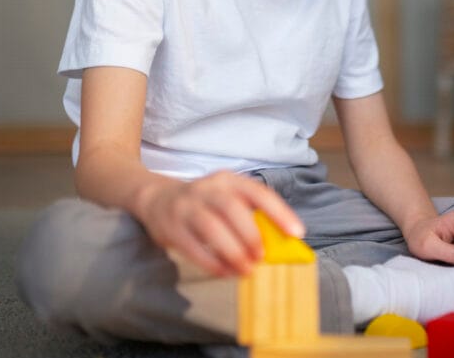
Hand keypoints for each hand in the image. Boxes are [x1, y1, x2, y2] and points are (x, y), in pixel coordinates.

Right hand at [137, 170, 303, 276]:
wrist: (156, 198)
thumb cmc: (204, 203)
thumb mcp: (227, 197)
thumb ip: (250, 214)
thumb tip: (279, 242)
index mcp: (228, 180)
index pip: (258, 192)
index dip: (279, 212)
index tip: (296, 232)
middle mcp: (207, 189)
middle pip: (231, 208)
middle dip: (251, 235)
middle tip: (261, 257)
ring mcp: (186, 207)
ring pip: (211, 227)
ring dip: (232, 251)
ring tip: (246, 270)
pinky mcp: (171, 227)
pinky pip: (193, 246)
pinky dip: (212, 262)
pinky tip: (225, 272)